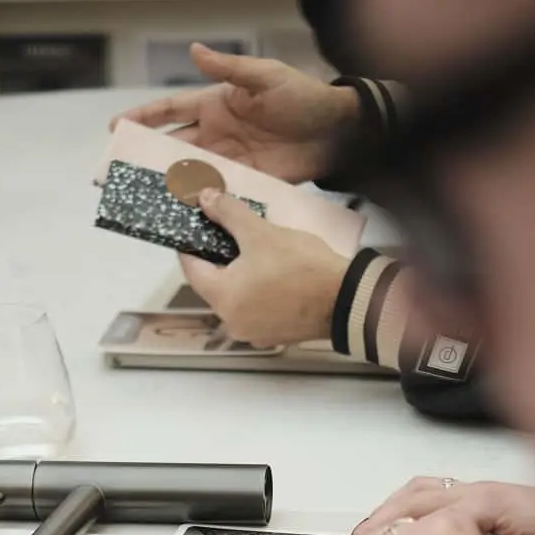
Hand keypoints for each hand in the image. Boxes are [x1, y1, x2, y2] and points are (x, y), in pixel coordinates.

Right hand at [111, 44, 359, 183]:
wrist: (334, 133)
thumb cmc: (302, 97)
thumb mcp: (265, 76)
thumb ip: (228, 68)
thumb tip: (194, 51)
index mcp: (216, 104)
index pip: (171, 110)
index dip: (144, 117)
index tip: (118, 127)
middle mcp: (216, 133)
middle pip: (173, 146)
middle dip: (147, 156)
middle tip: (120, 170)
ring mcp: (228, 160)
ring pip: (189, 173)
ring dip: (168, 184)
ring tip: (142, 196)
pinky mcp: (244, 183)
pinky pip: (215, 194)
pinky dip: (199, 204)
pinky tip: (181, 213)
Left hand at [180, 190, 348, 346]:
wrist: (344, 298)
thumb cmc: (300, 266)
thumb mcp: (261, 233)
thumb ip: (229, 214)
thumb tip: (204, 197)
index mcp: (222, 298)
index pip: (191, 269)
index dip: (190, 246)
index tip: (195, 228)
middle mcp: (231, 322)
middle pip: (214, 285)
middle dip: (220, 260)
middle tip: (231, 237)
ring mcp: (252, 333)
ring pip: (236, 299)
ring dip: (240, 278)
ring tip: (257, 255)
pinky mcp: (273, 336)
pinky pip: (255, 311)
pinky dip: (257, 294)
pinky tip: (272, 277)